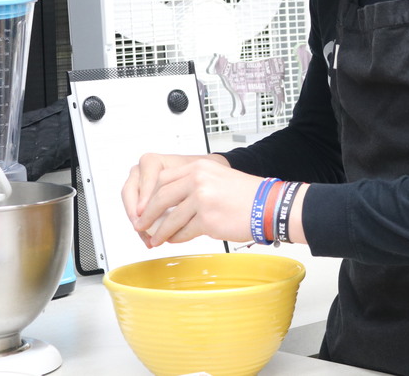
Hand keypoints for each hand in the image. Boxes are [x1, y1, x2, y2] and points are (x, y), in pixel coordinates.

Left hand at [121, 152, 261, 246]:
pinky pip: (184, 232)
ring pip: (171, 218)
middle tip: (141, 225)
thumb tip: (169, 203)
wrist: (268, 206)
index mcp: (199, 167)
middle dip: (148, 215)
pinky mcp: (207, 219)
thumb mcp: (217, 177)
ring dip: (160, 231)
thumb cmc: (246, 195)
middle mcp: (198, 179)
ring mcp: (202, 199)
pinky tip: (175, 240)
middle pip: (161, 197)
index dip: (150, 196)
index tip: (144, 207)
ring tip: (156, 239)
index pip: (164, 179)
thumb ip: (192, 185)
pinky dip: (177, 238)